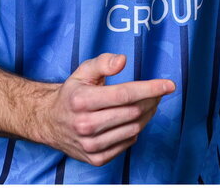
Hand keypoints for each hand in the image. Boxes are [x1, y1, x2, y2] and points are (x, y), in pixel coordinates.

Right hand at [44, 53, 174, 165]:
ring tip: (149, 103)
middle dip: (152, 99)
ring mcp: (91, 145)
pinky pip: (127, 143)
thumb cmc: (72, 93)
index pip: (124, 94)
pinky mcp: (96, 158)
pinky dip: (136, 129)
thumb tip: (122, 60)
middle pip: (133, 112)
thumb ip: (103, 62)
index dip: (150, 88)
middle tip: (159, 91)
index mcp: (82, 100)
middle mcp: (85, 125)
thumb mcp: (83, 71)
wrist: (50, 122)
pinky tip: (133, 118)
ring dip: (148, 114)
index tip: (169, 85)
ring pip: (133, 129)